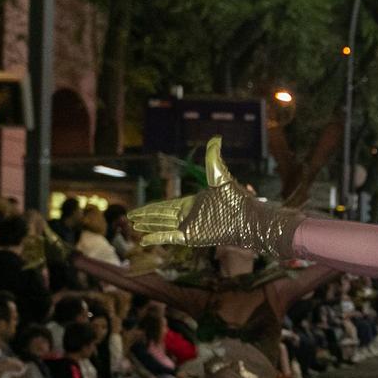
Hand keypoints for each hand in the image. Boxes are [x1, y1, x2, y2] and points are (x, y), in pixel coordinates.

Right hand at [128, 138, 302, 256]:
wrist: (247, 218)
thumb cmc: (236, 198)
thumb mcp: (220, 175)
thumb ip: (214, 158)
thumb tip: (216, 138)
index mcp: (193, 203)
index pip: (167, 205)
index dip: (153, 208)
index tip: (140, 210)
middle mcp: (190, 216)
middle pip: (162, 216)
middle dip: (146, 217)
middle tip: (131, 218)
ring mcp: (190, 227)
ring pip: (163, 227)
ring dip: (149, 227)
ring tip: (134, 228)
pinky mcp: (192, 237)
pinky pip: (170, 238)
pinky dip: (157, 238)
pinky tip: (144, 240)